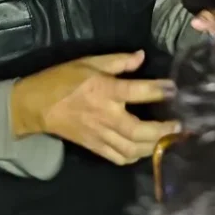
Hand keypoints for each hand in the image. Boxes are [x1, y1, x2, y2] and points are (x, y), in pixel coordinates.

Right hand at [10, 50, 180, 165]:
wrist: (36, 105)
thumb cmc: (62, 79)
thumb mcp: (89, 62)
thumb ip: (118, 61)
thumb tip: (142, 56)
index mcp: (104, 90)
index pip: (138, 92)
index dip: (159, 90)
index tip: (174, 90)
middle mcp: (104, 115)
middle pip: (138, 130)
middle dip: (162, 130)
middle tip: (178, 126)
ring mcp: (99, 135)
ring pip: (131, 148)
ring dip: (153, 146)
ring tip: (168, 140)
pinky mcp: (94, 147)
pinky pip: (119, 158)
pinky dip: (135, 157)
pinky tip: (146, 150)